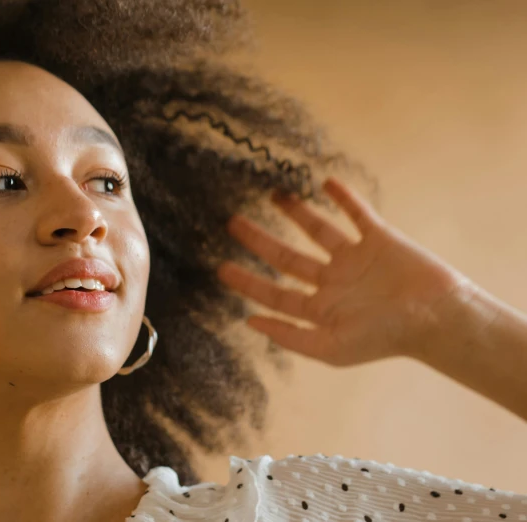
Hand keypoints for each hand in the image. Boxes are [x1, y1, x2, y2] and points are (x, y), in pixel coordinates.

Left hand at [216, 176, 471, 365]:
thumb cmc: (384, 338)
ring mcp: (356, 258)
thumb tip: (249, 322)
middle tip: (232, 223)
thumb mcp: (330, 347)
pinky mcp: (379, 238)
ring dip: (296, 212)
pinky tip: (325, 182)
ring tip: (273, 194)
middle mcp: (334, 282)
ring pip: (318, 230)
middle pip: (288, 258)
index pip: (276, 293)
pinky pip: (357, 212)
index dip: (248, 282)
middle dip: (259, 241)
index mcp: (321, 308)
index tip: (221, 268)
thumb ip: (289, 337)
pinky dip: (343, 197)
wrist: (436, 318)